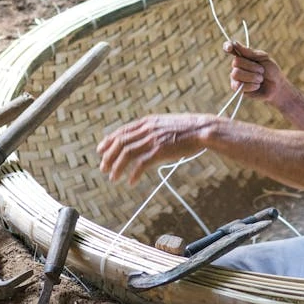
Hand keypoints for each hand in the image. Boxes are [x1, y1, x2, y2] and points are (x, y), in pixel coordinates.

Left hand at [96, 114, 210, 184]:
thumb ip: (153, 129)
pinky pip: (141, 164)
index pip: (121, 131)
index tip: (101, 151)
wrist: (203, 129)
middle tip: (103, 168)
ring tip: (113, 178)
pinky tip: (131, 182)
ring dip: (117, 167)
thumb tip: (143, 138)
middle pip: (120, 143)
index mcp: (147, 121)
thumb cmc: (188, 128)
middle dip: (108, 156)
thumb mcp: (166, 123)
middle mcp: (147, 129)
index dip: (108, 141)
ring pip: (126, 154)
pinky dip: (133, 174)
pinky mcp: (160, 151)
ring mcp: (153, 140)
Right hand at [224, 40, 287, 103]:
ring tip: (260, 79)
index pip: (230, 48)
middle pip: (236, 62)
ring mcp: (236, 77)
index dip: (227, 46)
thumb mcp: (264, 58)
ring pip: (236, 73)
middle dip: (252, 66)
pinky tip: (257, 85)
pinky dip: (252, 85)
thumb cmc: (271, 70)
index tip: (229, 47)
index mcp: (243, 55)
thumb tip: (235, 43)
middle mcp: (236, 65)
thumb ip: (250, 52)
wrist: (277, 86)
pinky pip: (239, 86)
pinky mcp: (237, 89)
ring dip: (253, 76)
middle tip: (262, 70)